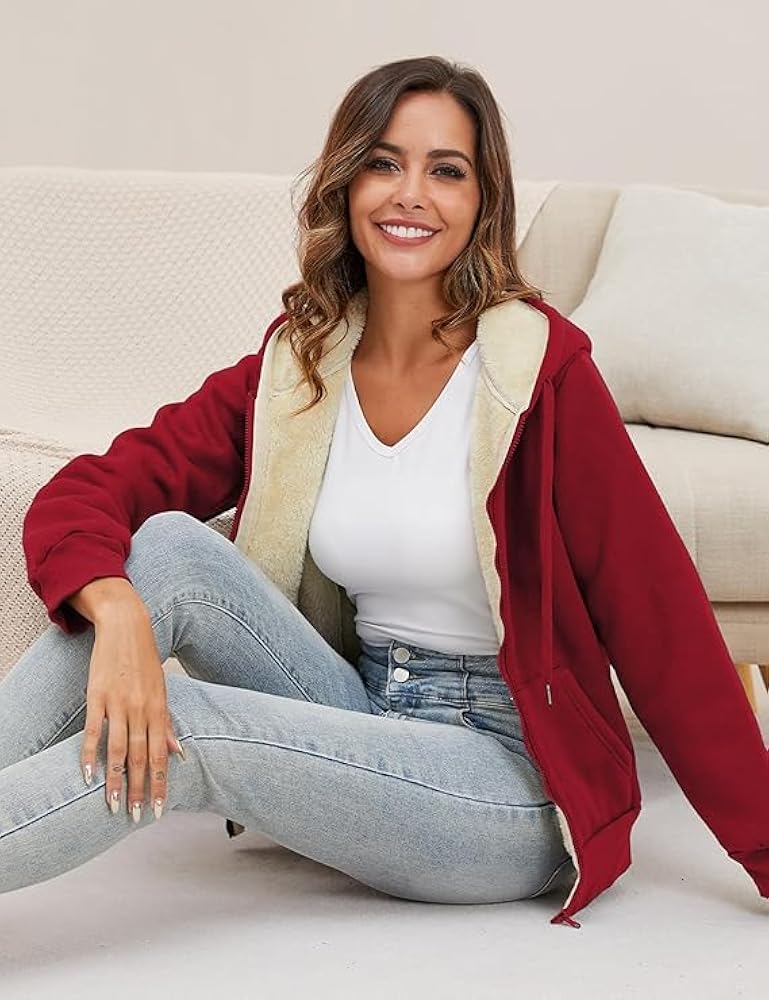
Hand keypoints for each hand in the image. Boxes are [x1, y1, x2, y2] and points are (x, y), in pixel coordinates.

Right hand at [79, 601, 183, 820]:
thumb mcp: (162, 690)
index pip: (162, 754)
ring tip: (114, 804)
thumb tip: (179, 753)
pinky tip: (88, 775)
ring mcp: (118, 703)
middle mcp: (141, 709)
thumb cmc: (145, 661)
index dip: (161, 783)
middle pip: (142, 757)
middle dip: (141, 789)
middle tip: (138, 816)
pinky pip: (92, 731)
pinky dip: (89, 754)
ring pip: (118, 749)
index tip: (159, 808)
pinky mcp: (97, 696)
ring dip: (116, 780)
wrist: (126, 627)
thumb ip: (168, 723)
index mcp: (159, 709)